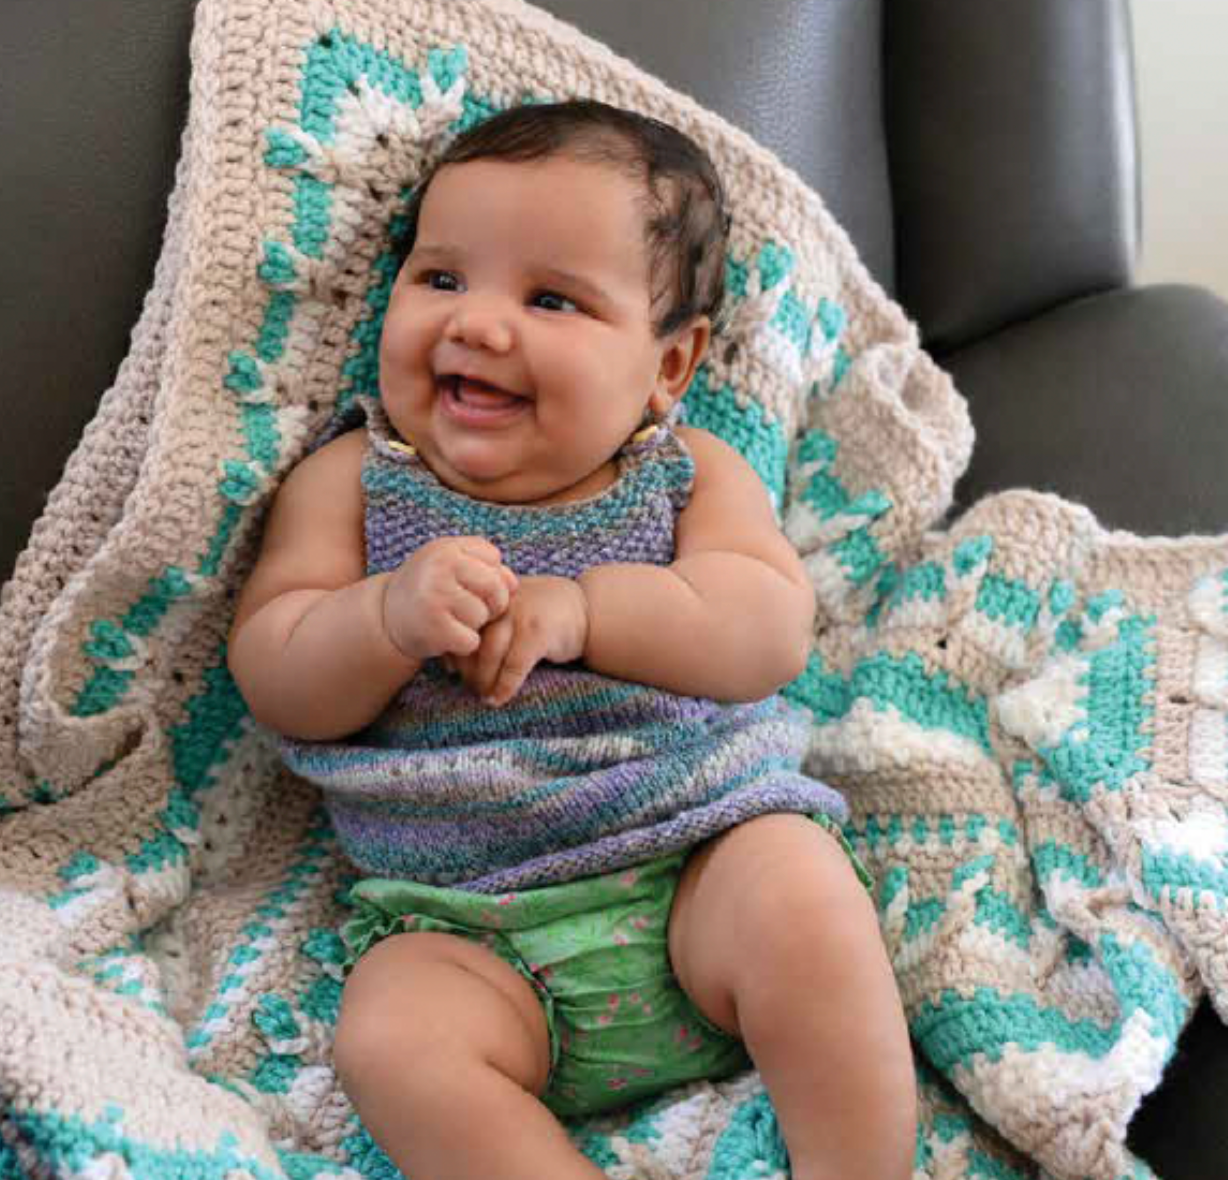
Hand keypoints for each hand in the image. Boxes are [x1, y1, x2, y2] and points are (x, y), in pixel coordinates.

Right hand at [381, 536, 517, 661]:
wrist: (386, 617)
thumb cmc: (429, 588)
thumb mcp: (450, 565)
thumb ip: (485, 566)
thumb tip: (514, 584)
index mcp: (446, 548)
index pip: (493, 558)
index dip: (491, 575)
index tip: (471, 584)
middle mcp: (439, 568)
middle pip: (495, 587)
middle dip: (492, 602)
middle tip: (472, 608)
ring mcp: (434, 598)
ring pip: (483, 616)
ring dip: (474, 624)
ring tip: (452, 619)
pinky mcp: (433, 629)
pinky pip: (471, 641)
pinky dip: (464, 644)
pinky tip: (446, 635)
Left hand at [445, 575, 588, 705]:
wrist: (588, 609)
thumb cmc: (544, 615)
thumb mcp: (511, 611)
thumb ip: (485, 627)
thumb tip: (450, 662)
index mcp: (490, 595)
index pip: (460, 626)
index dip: (454, 651)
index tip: (452, 670)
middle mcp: (501, 601)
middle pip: (472, 641)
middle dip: (467, 671)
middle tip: (469, 688)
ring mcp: (520, 615)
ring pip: (489, 655)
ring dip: (483, 682)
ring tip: (484, 696)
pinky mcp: (537, 633)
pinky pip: (513, 666)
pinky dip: (504, 686)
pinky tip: (499, 698)